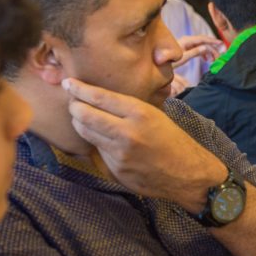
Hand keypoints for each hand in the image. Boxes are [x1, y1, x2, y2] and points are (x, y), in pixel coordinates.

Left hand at [62, 77, 225, 210]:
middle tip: (73, 103)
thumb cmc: (173, 140)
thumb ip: (126, 109)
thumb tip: (96, 99)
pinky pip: (98, 152)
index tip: (68, 83)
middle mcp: (127, 132)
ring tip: (83, 119)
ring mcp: (120, 153)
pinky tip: (105, 142)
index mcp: (140, 113)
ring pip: (86, 133)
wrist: (187, 172)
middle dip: (74, 107)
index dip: (79, 89)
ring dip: (81, 124)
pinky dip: (97, 144)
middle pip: (85, 115)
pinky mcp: (116, 170)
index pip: (99, 97)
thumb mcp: (154, 115)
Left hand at [175, 34, 224, 66]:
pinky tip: (206, 59)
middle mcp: (188, 40)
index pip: (202, 39)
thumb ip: (195, 52)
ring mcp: (187, 44)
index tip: (221, 43)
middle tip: (220, 54)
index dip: (213, 41)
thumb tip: (206, 47)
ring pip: (202, 45)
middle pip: (204, 41)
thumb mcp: (184, 57)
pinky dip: (204, 53)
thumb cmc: (170, 61)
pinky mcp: (187, 48)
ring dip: (209, 51)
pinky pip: (198, 48)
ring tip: (213, 60)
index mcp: (187, 40)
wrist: (160, 63)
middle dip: (213, 47)